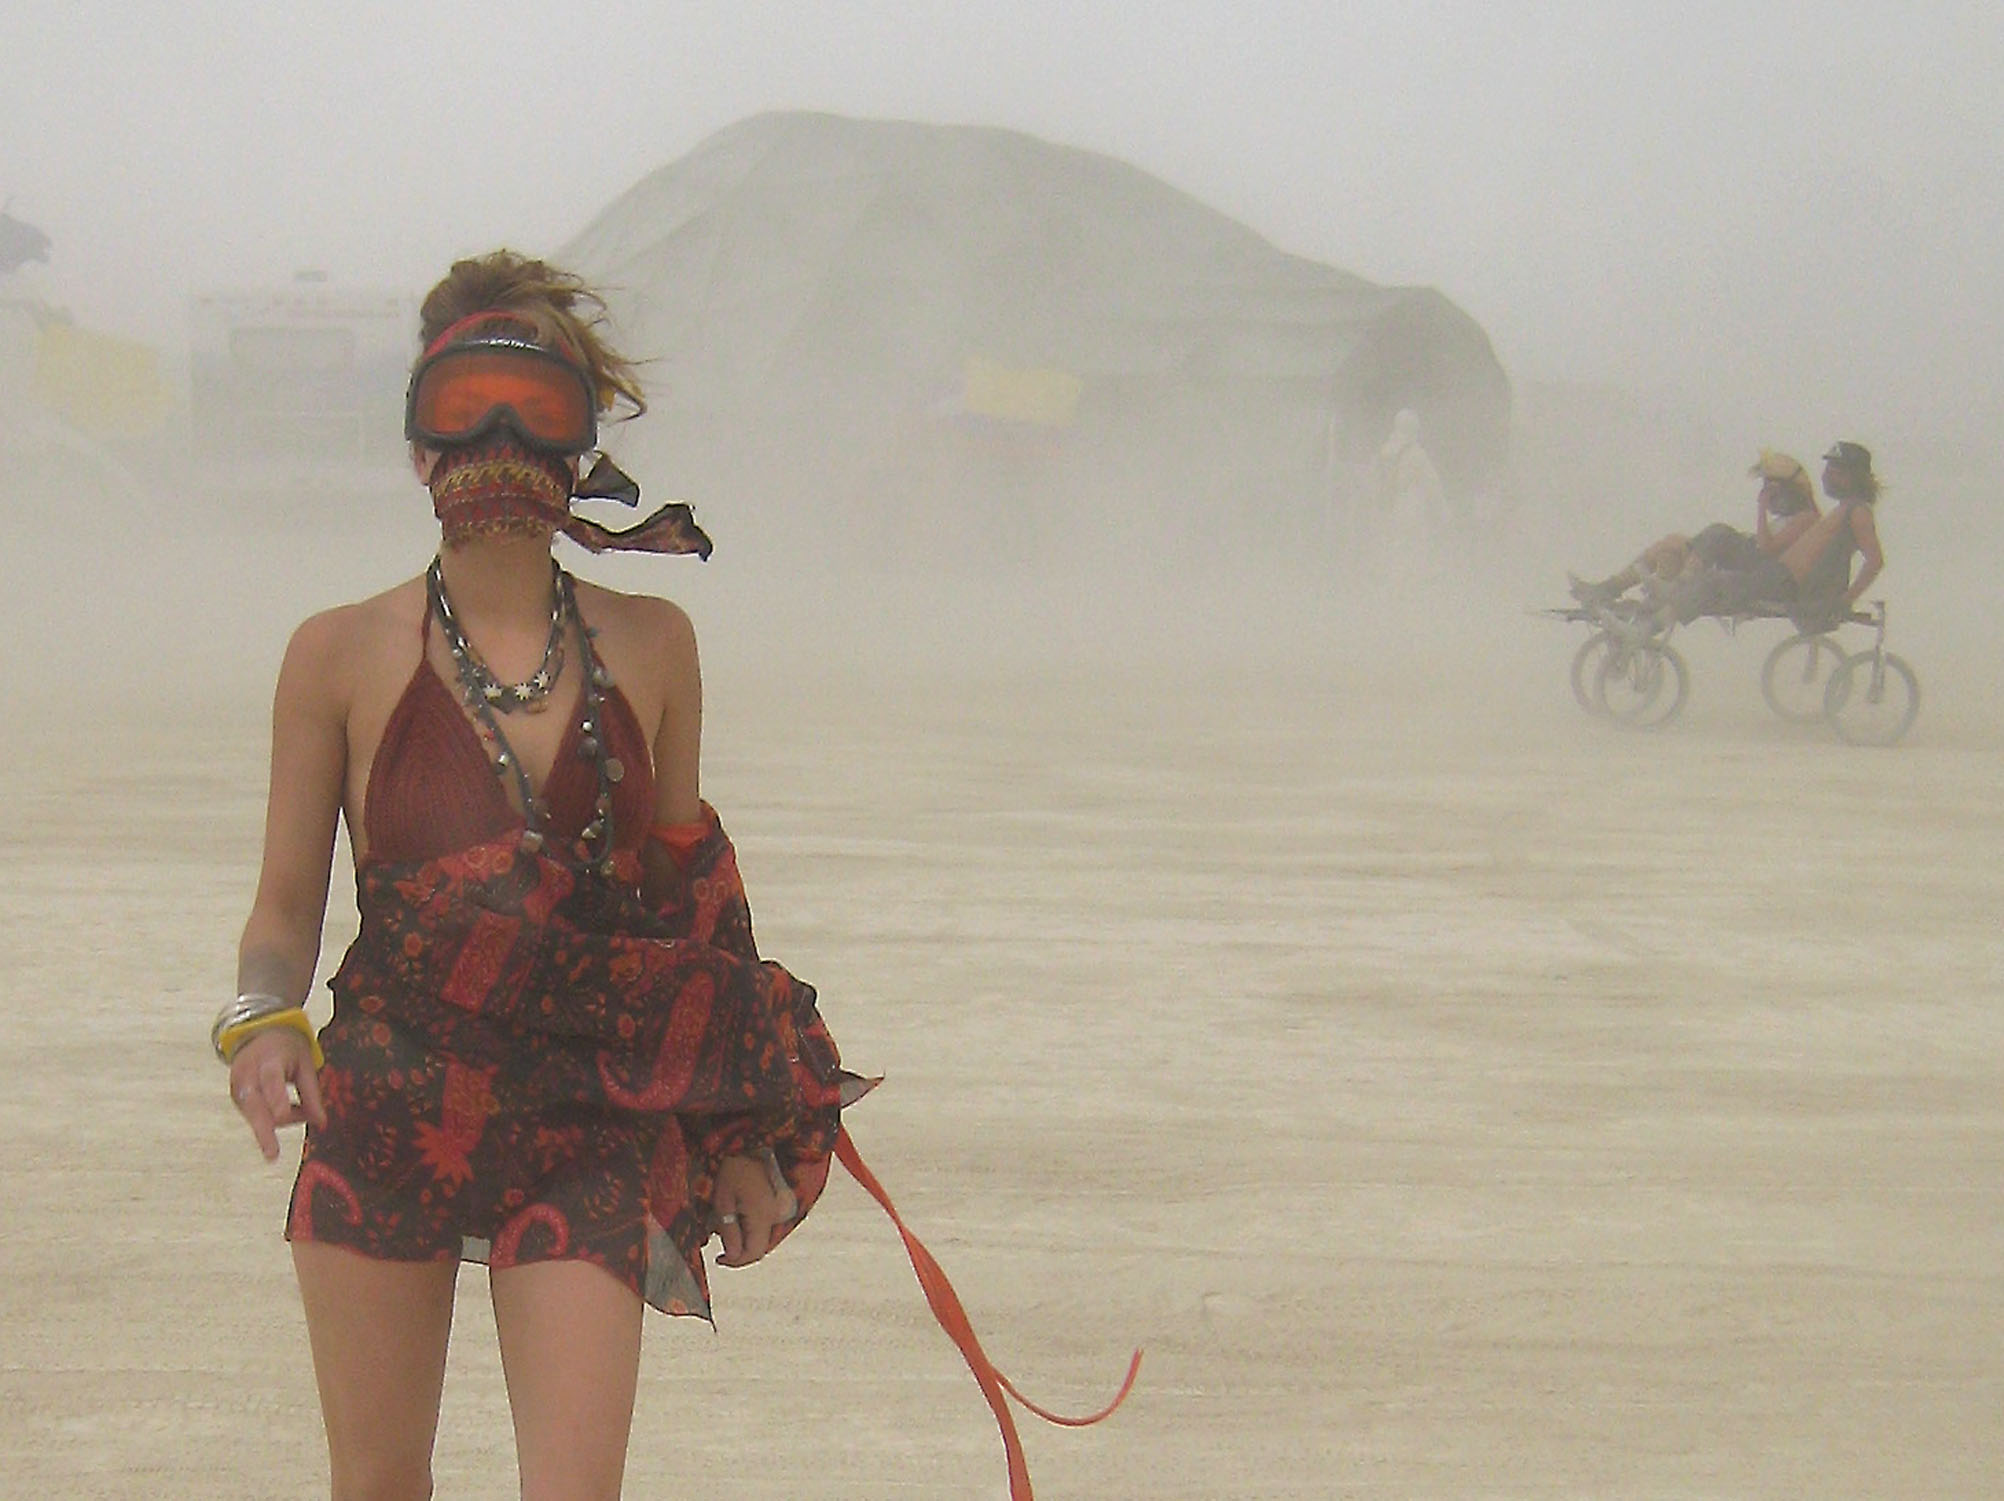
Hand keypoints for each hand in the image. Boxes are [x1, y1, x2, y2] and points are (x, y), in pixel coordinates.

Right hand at [229, 1027, 325, 1162]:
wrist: (258, 1033)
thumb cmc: (286, 1048)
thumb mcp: (306, 1063)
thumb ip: (312, 1094)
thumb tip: (322, 1123)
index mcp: (269, 1061)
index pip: (272, 1082)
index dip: (277, 1100)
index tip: (281, 1116)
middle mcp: (248, 1075)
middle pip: (255, 1106)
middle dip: (263, 1131)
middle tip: (272, 1155)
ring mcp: (238, 1087)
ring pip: (256, 1115)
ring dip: (280, 1120)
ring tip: (299, 1107)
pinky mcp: (235, 1097)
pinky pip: (255, 1115)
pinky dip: (271, 1117)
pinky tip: (284, 1107)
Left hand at [712, 1151, 796, 1267]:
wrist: (752, 1143)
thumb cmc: (733, 1169)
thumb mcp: (723, 1200)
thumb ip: (729, 1231)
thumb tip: (732, 1256)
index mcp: (762, 1216)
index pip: (753, 1253)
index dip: (735, 1261)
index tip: (719, 1258)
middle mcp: (776, 1215)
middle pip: (761, 1247)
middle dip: (739, 1251)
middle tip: (721, 1245)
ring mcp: (780, 1209)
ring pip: (764, 1237)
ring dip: (746, 1239)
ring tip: (728, 1226)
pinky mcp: (779, 1202)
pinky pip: (768, 1225)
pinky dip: (753, 1228)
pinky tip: (740, 1218)